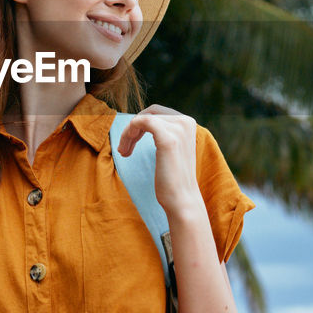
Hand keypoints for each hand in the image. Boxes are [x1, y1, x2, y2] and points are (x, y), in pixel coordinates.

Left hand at [115, 104, 204, 221]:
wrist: (181, 200)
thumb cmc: (172, 179)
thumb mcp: (170, 150)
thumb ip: (164, 133)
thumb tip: (141, 121)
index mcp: (188, 123)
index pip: (157, 112)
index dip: (140, 124)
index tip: (131, 142)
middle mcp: (185, 122)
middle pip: (149, 112)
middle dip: (133, 128)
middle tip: (124, 149)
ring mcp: (178, 129)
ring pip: (142, 118)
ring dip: (128, 134)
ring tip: (124, 152)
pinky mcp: (168, 139)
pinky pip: (141, 122)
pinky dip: (128, 134)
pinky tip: (125, 151)